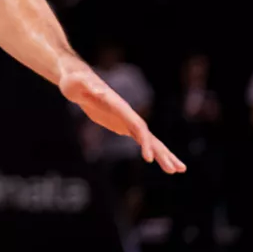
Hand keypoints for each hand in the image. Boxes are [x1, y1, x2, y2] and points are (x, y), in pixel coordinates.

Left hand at [59, 58, 185, 173]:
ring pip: (148, 139)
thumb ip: (88, 86)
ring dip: (163, 154)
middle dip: (162, 152)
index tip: (149, 160)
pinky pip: (140, 139)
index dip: (145, 142)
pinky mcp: (121, 125)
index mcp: (119, 105)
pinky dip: (150, 150)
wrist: (75, 80)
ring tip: (177, 170)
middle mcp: (126, 113)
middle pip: (148, 135)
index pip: (137, 125)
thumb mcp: (76, 83)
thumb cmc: (74, 81)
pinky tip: (157, 160)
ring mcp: (125, 119)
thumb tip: (99, 90)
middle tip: (178, 169)